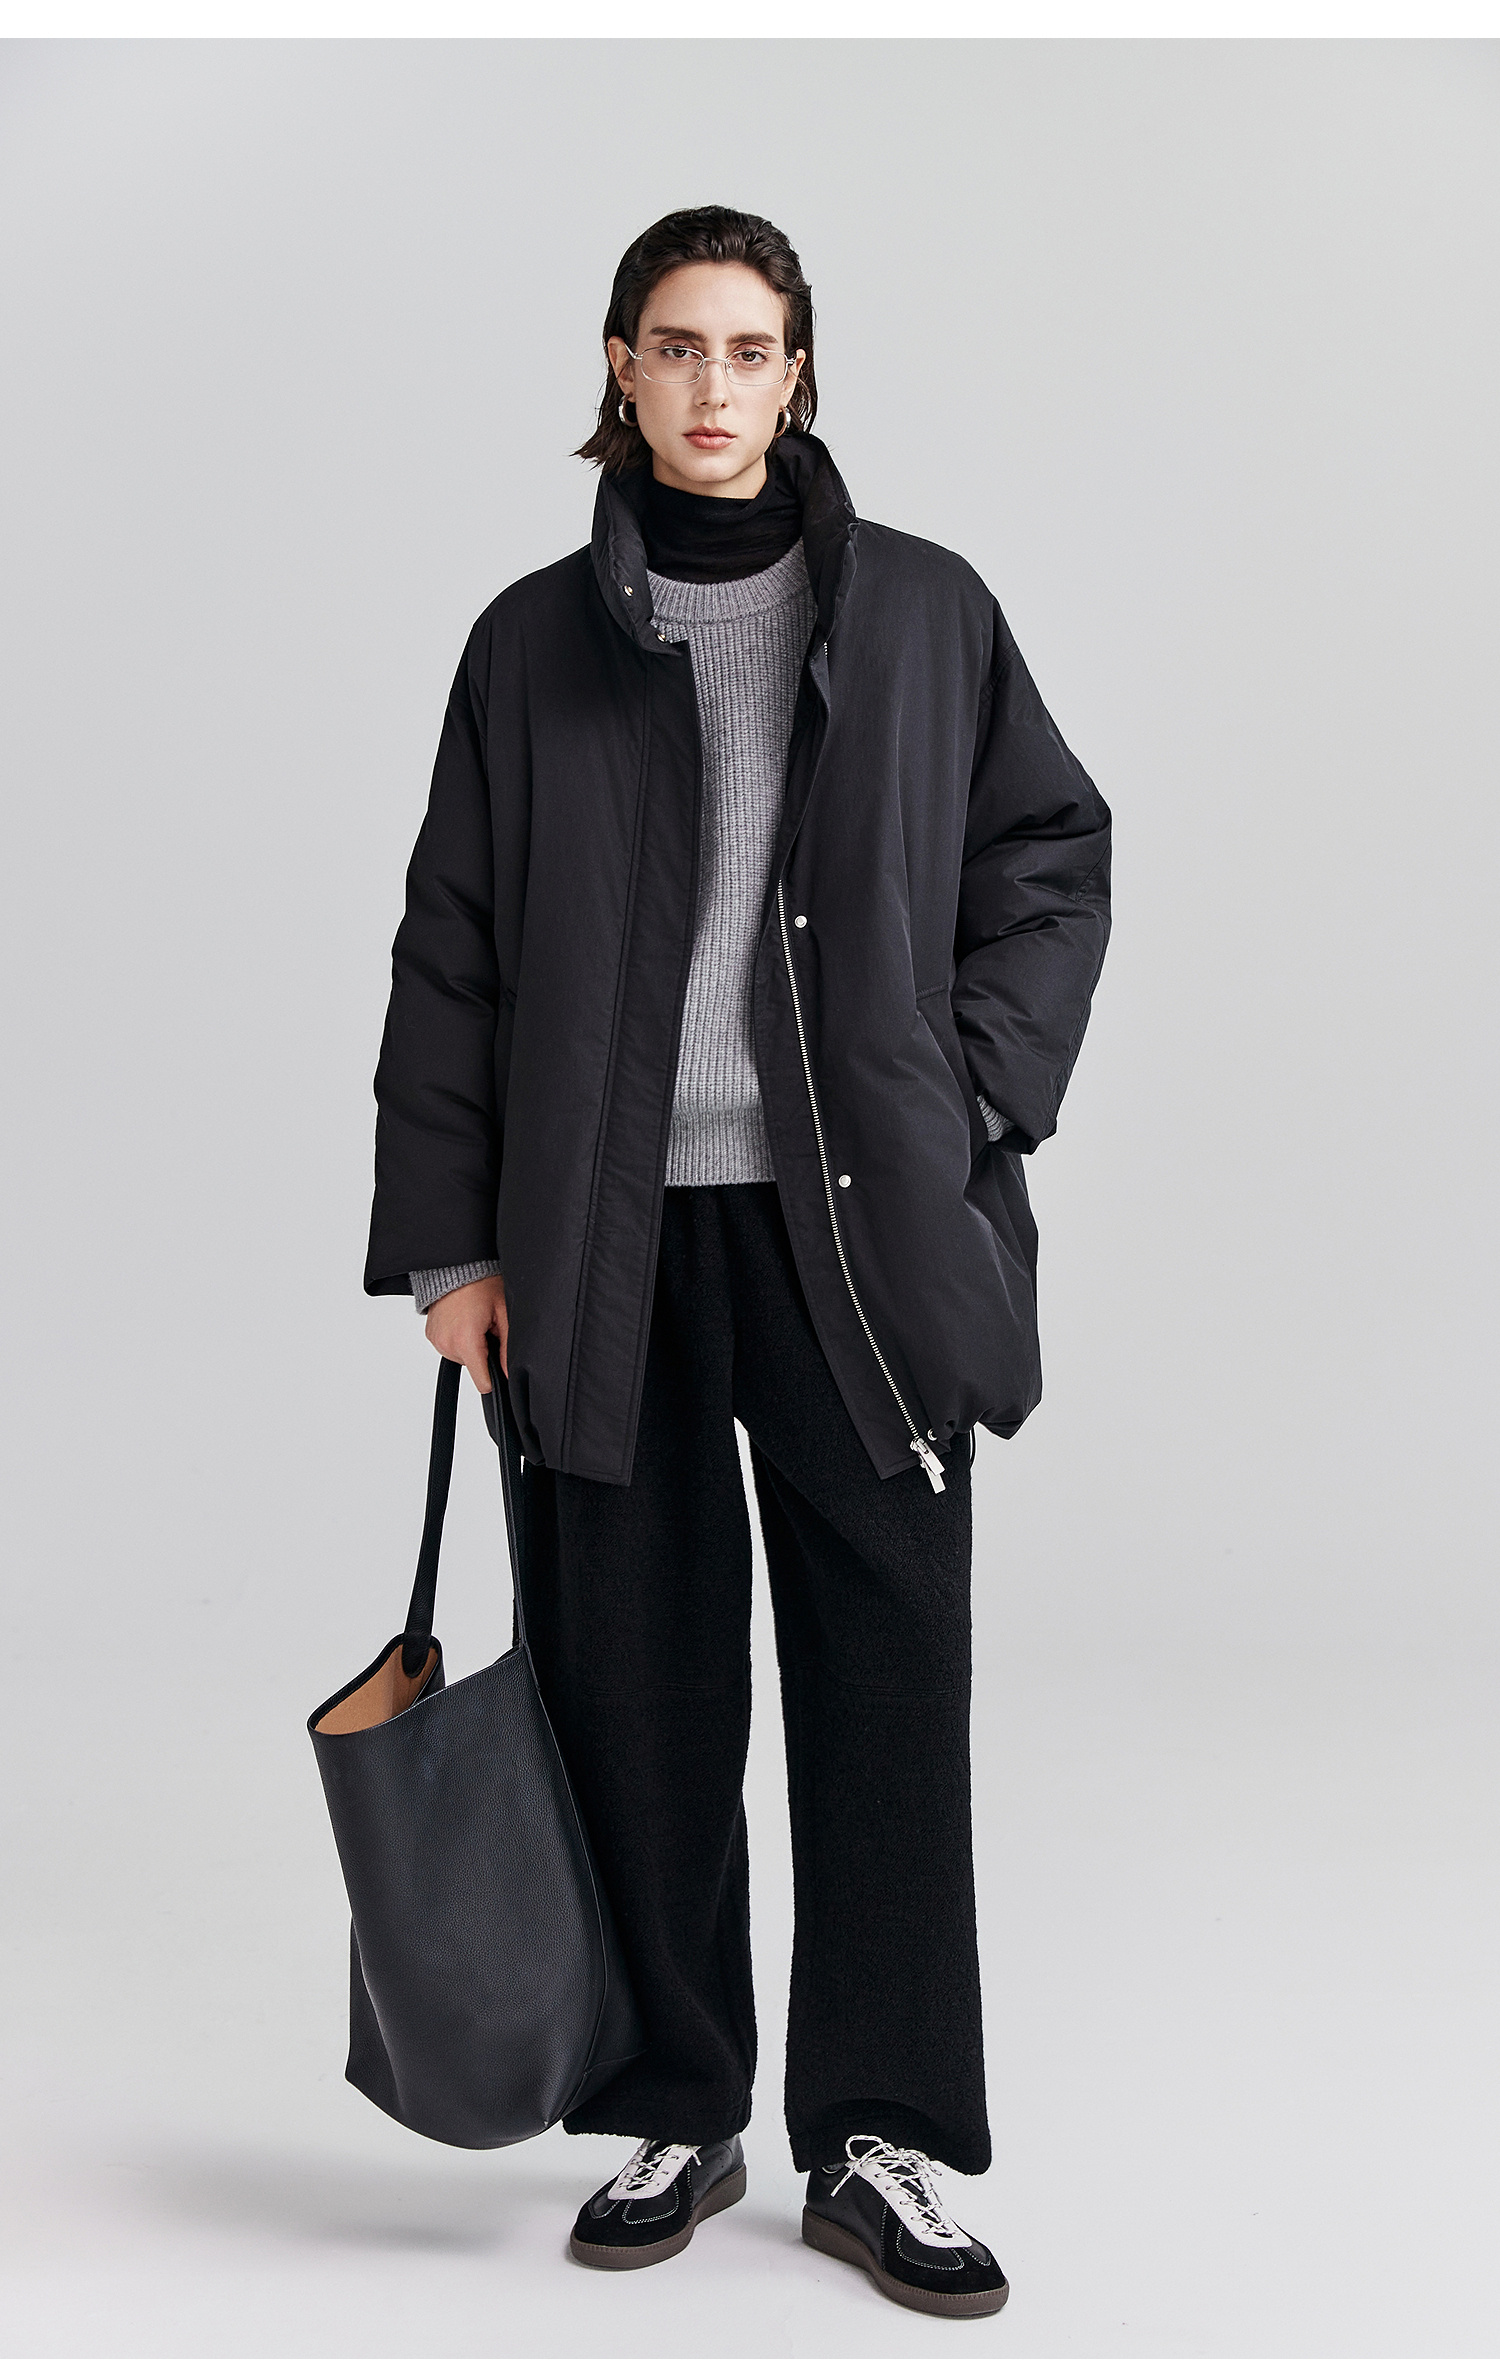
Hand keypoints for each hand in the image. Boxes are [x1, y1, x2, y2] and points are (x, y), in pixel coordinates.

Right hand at [424, 1274, 507, 1394]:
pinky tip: (464, 1320)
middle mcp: (446, 1343)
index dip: (495, 1376)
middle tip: (488, 1326)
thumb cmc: (481, 1284)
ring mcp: (436, 1340)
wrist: (456, 1267)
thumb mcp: (503, 1314)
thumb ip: (507, 1348)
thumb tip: (509, 1372)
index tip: (500, 1363)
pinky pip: (451, 1346)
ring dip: (472, 1345)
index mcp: (465, 1341)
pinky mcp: (431, 1335)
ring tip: (476, 1320)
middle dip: (484, 1351)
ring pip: (463, 1357)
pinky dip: (460, 1338)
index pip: (482, 1381)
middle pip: (473, 1366)